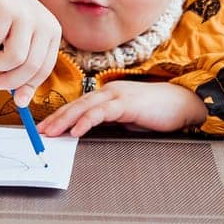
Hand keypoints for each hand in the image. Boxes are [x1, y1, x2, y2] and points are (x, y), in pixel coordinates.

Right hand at [0, 0, 60, 104]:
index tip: (16, 99)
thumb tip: (21, 102)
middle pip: (30, 66)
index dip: (28, 86)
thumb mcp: (19, 43)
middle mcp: (44, 22)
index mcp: (52, 32)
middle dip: (9, 80)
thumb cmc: (6, 18)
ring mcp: (25, 14)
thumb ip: (22, 69)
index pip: (44, 69)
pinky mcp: (5, 8)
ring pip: (13, 57)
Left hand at [37, 80, 207, 137]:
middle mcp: (107, 91)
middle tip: (40, 132)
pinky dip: (86, 121)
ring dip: (65, 120)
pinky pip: (102, 112)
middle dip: (55, 118)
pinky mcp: (126, 103)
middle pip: (75, 104)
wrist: (183, 104)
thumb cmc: (157, 112)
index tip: (45, 128)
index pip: (77, 105)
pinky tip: (76, 131)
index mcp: (106, 94)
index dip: (59, 116)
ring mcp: (116, 95)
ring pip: (84, 107)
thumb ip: (110, 122)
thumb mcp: (127, 118)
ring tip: (51, 132)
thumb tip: (90, 133)